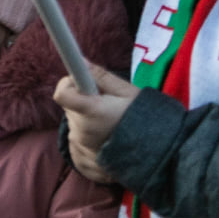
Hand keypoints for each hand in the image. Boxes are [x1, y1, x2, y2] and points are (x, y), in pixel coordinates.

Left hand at [54, 63, 138, 184]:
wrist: (156, 152)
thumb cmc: (144, 119)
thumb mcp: (127, 92)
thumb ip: (102, 77)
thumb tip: (80, 62)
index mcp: (91, 111)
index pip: (62, 94)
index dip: (69, 84)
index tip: (82, 82)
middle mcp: (81, 129)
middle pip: (70, 105)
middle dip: (83, 99)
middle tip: (106, 103)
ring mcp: (80, 143)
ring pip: (74, 120)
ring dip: (86, 116)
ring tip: (111, 121)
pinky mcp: (81, 155)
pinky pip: (76, 136)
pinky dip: (87, 131)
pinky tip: (106, 134)